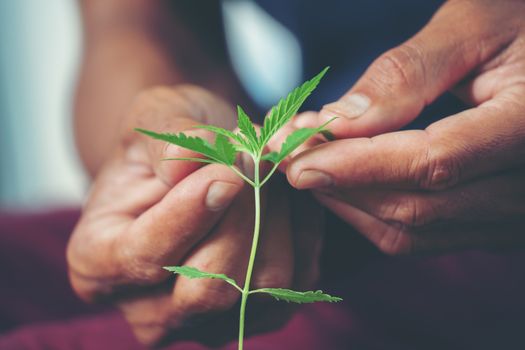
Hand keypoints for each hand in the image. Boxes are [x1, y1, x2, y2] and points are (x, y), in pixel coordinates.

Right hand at [67, 86, 323, 344]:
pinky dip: (303, 231)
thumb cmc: (168, 144)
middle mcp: (148, 309)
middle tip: (257, 160)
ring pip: (262, 287)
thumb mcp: (154, 118)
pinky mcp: (257, 314)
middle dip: (243, 216)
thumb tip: (188, 161)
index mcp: (98, 262)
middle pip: (208, 287)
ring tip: (271, 170)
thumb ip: (165, 139)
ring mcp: (206, 321)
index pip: (145, 256)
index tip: (227, 171)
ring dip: (278, 218)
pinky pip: (298, 281)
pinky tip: (289, 194)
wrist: (198, 164)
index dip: (191, 214)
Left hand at [282, 0, 524, 253]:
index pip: (432, 162)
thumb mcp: (474, 26)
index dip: (356, 166)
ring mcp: (516, 213)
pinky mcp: (496, 220)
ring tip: (309, 163)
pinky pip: (425, 236)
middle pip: (415, 207)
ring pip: (413, 232)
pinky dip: (374, 213)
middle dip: (340, 184)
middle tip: (290, 153)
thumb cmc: (521, 21)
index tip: (297, 159)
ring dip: (350, 202)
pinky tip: (345, 182)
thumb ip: (409, 73)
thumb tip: (342, 120)